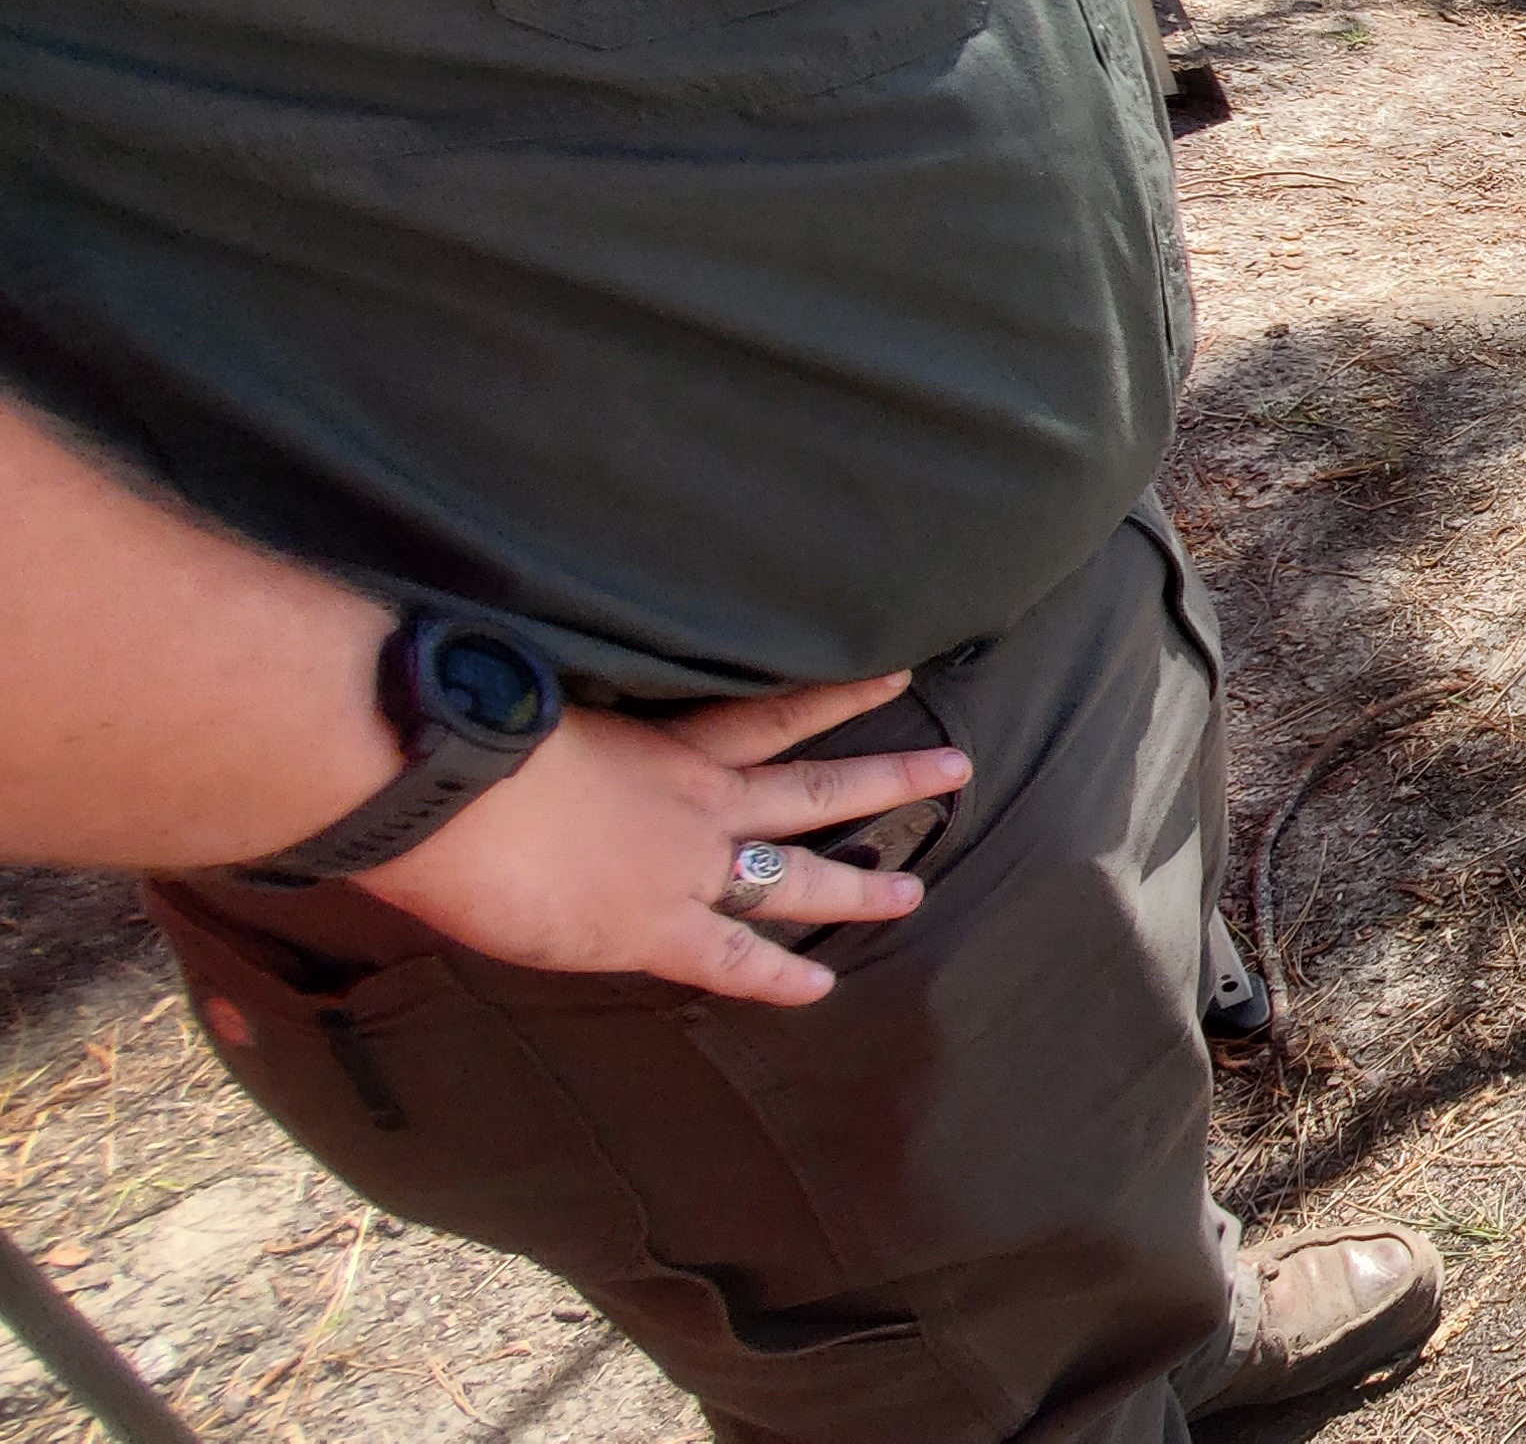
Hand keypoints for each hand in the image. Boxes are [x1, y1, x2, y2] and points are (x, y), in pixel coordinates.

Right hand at [350, 675, 964, 1006]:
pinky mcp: (652, 928)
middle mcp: (695, 797)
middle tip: (959, 765)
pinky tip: (818, 987)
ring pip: (796, 872)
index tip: (895, 670)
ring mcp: (684, 865)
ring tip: (918, 889)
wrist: (433, 779)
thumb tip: (553, 727)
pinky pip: (733, 957)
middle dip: (889, 778)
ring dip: (859, 886)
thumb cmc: (456, 728)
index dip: (834, 694)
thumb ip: (571, 724)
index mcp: (666, 738)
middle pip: (815, 785)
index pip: (768, 710)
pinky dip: (776, 975)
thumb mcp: (539, 705)